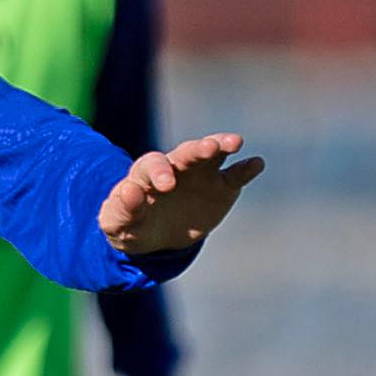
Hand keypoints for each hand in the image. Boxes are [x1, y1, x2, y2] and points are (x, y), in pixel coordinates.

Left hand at [100, 133, 263, 255]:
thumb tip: (129, 190)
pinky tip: (257, 163)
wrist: (156, 233)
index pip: (152, 165)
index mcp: (147, 174)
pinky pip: (235, 175)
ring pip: (212, 154)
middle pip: (185, 152)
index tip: (167, 185)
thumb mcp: (118, 224)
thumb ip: (120, 209)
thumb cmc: (132, 225)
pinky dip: (246, 168)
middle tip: (209, 147)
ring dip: (222, 144)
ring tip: (235, 142)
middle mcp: (175, 166)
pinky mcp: (221, 187)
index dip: (159, 172)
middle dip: (197, 149)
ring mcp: (200, 173)